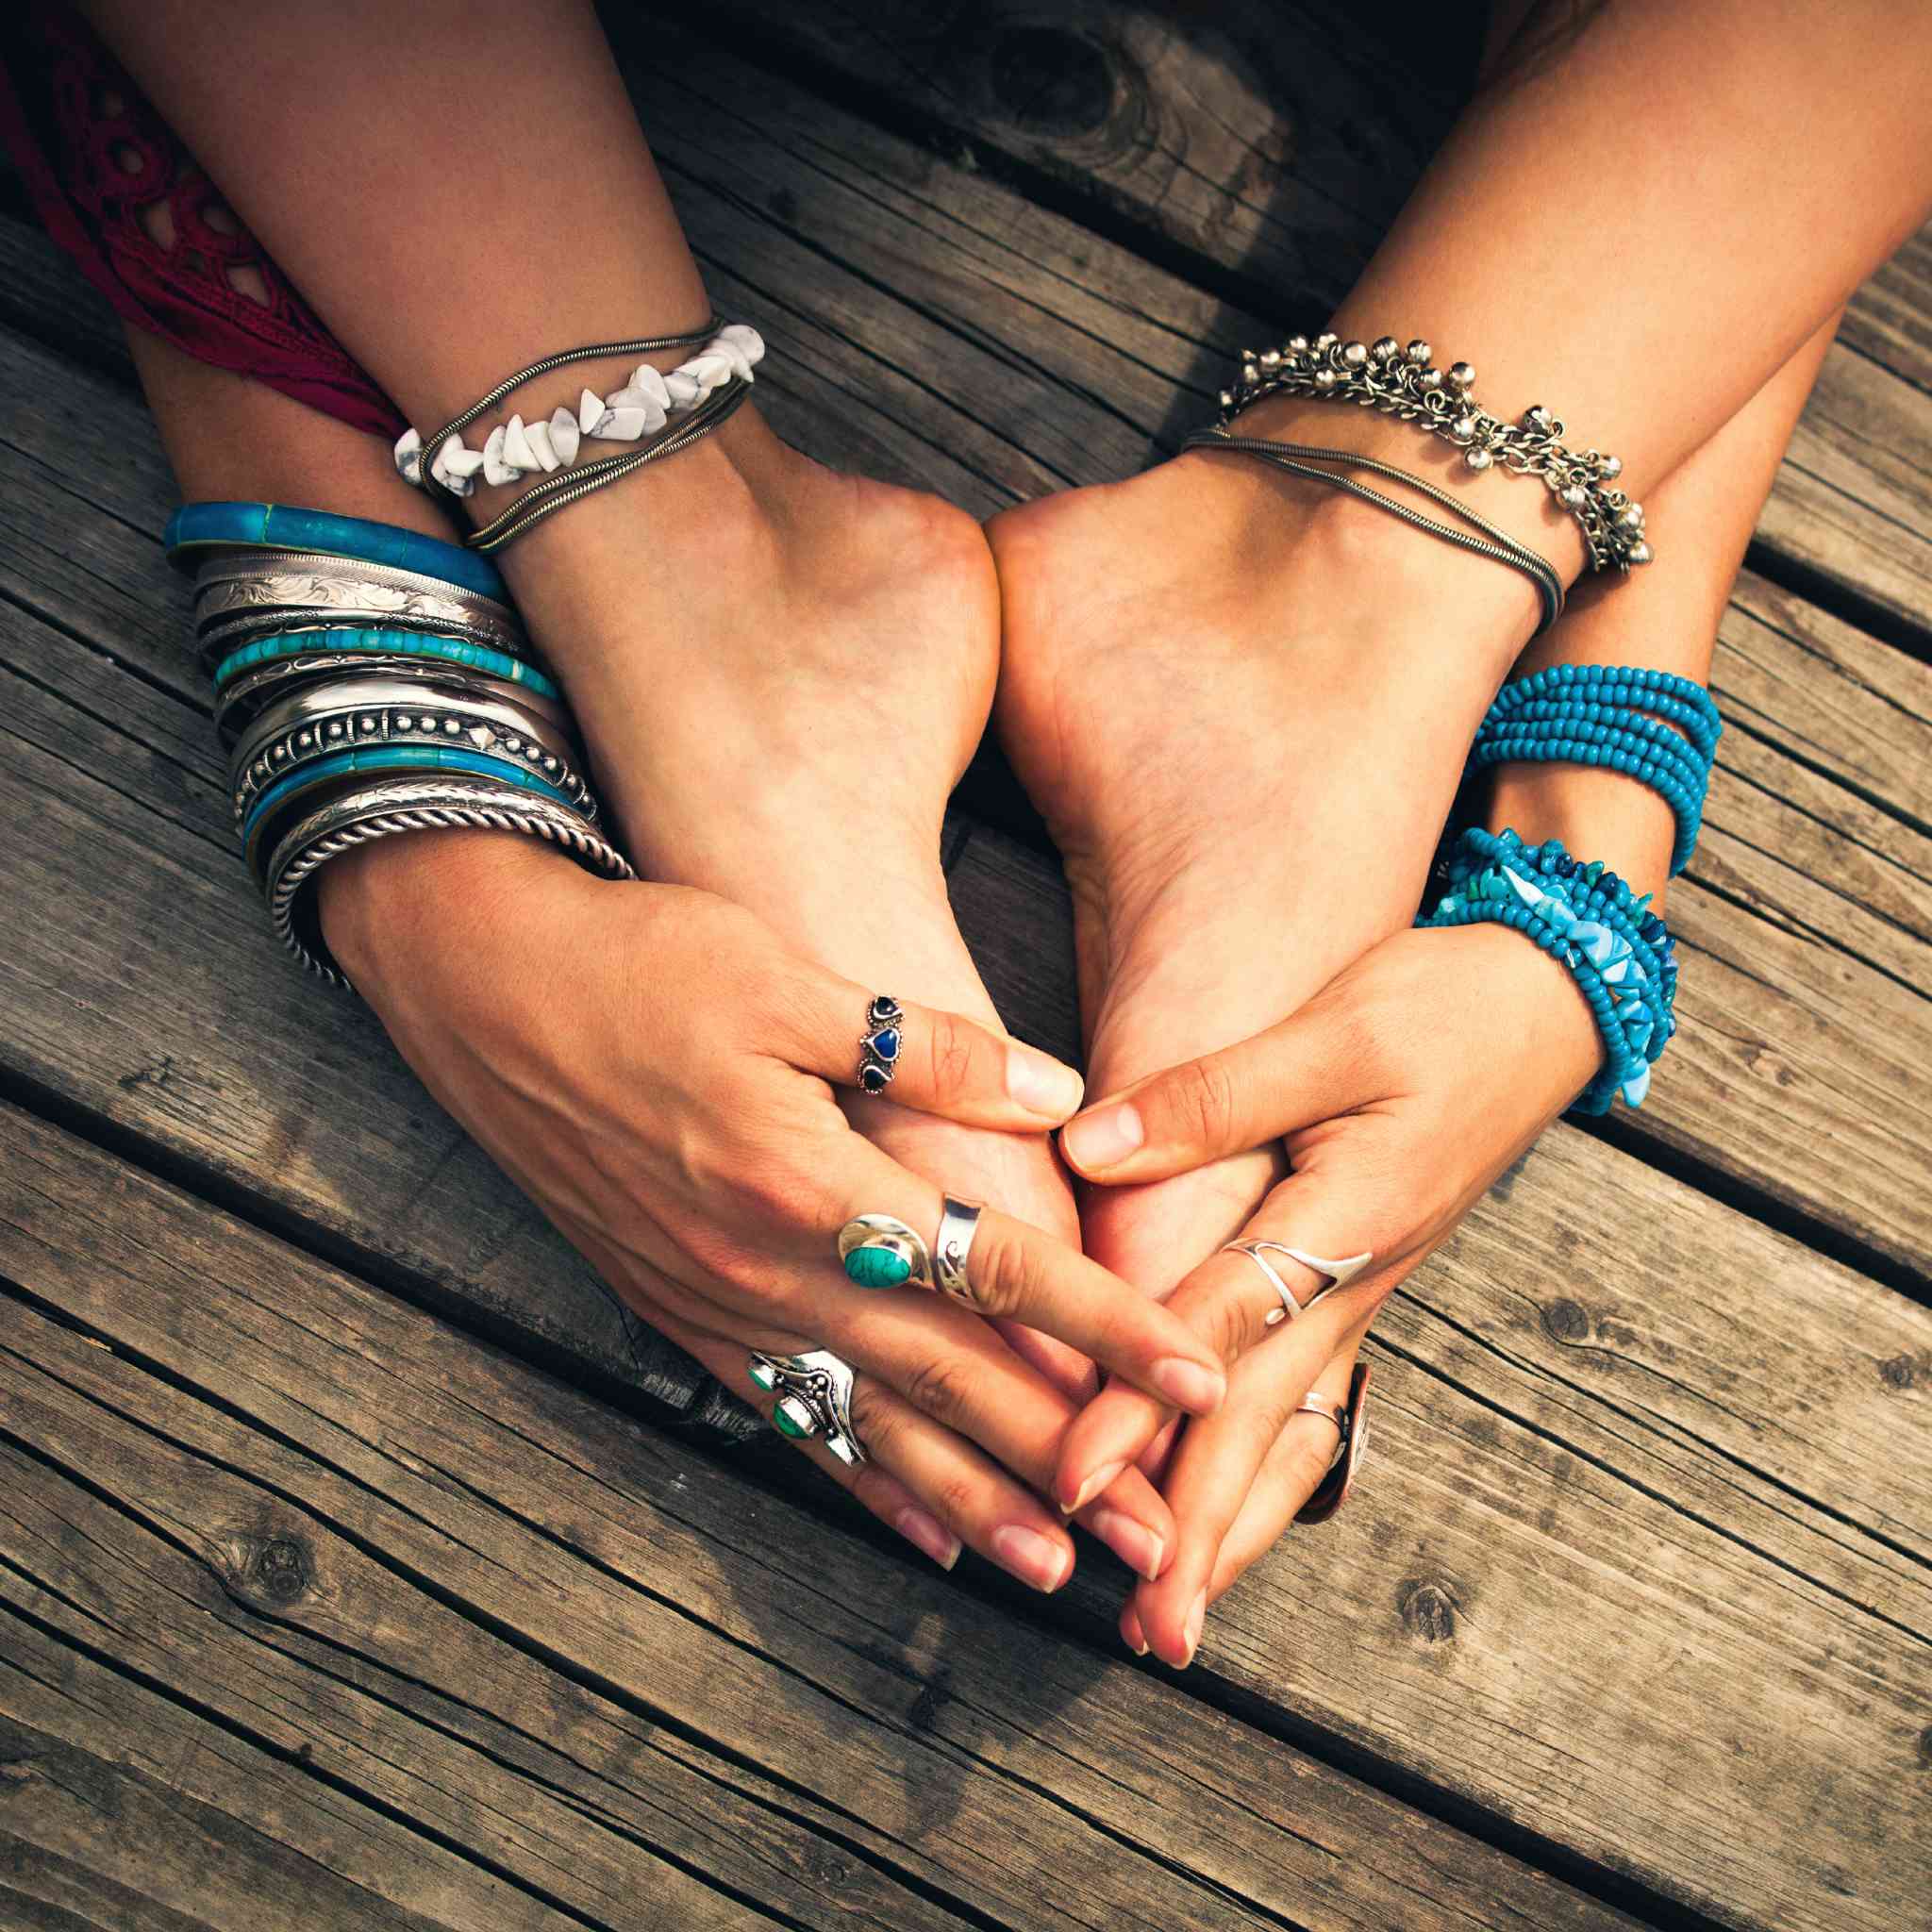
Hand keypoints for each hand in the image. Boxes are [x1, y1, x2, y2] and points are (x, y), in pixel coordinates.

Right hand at [321, 830, 1222, 1588]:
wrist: (482, 989)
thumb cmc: (638, 963)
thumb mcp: (782, 977)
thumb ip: (926, 1048)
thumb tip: (1060, 1101)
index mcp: (807, 1177)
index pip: (993, 1268)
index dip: (1106, 1325)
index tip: (1200, 1375)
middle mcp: (765, 1265)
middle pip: (947, 1378)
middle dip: (1065, 1460)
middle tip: (1157, 1536)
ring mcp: (718, 1303)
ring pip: (870, 1423)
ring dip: (973, 1500)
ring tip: (1058, 1570)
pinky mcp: (682, 1312)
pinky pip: (789, 1417)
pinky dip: (861, 1479)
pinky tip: (920, 1527)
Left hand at [1057, 919, 1603, 1662]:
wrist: (1550, 1003)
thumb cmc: (1445, 1006)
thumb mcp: (1332, 1030)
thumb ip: (1212, 1095)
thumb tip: (1088, 1146)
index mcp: (1346, 1222)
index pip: (1217, 1332)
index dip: (1138, 1406)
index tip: (1071, 1477)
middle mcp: (1356, 1280)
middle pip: (1261, 1422)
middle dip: (1197, 1527)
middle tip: (1146, 1632)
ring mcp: (1364, 1291)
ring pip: (1294, 1432)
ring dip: (1237, 1524)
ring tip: (1181, 1617)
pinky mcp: (1362, 1280)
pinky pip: (1310, 1401)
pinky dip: (1270, 1470)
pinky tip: (1236, 1513)